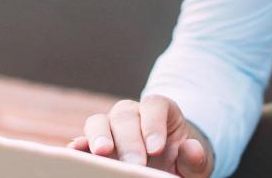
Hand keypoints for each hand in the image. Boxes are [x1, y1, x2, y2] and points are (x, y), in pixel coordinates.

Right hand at [67, 95, 212, 176]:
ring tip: (102, 153)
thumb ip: (194, 156)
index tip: (156, 149)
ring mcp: (112, 127)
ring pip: (100, 121)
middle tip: (135, 165)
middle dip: (129, 141)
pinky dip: (80, 144)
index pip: (155, 106)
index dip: (154, 125)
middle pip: (125, 115)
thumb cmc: (181, 162)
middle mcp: (133, 114)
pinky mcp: (96, 143)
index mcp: (160, 111)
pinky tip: (76, 152)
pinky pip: (84, 139)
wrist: (167, 166)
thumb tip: (191, 148)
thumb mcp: (194, 162)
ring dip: (99, 136)